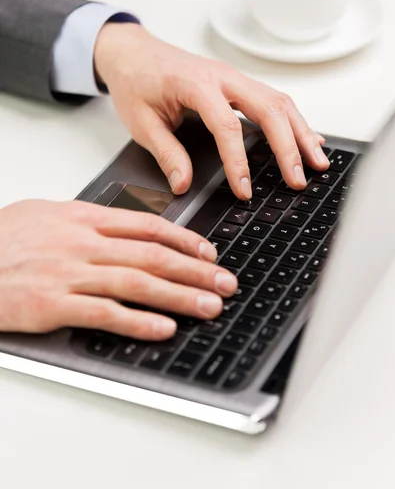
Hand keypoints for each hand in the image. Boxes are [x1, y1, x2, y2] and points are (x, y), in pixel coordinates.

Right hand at [0, 200, 236, 339]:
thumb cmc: (4, 240)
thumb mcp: (48, 214)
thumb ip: (88, 220)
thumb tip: (125, 227)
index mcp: (84, 219)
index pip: (147, 226)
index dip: (185, 240)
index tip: (209, 252)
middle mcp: (83, 243)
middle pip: (152, 255)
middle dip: (196, 270)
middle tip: (225, 282)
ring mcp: (69, 273)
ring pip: (137, 283)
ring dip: (179, 296)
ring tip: (209, 306)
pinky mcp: (52, 304)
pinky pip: (104, 313)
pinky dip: (138, 321)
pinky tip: (163, 328)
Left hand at [94, 23, 329, 198]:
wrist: (132, 52)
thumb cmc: (136, 81)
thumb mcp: (141, 122)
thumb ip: (166, 153)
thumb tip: (183, 184)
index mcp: (196, 84)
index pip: (227, 126)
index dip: (239, 162)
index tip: (244, 190)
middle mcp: (223, 77)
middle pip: (269, 109)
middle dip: (289, 147)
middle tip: (299, 179)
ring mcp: (234, 78)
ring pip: (278, 102)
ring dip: (301, 132)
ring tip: (317, 161)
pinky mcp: (237, 84)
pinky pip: (273, 100)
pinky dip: (292, 121)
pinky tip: (307, 138)